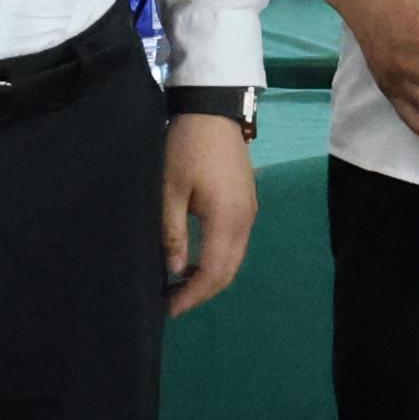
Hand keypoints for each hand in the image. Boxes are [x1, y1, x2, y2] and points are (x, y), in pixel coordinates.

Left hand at [158, 113, 258, 313]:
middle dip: (202, 292)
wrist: (214, 109)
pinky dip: (217, 259)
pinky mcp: (246, 202)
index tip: (169, 309)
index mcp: (228, 220)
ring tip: (180, 286)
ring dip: (210, 277)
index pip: (214, 273)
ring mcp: (249, 211)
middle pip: (229, 271)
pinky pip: (236, 243)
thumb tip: (175, 270)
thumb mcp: (169, 189)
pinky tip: (196, 259)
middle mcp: (245, 221)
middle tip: (172, 303)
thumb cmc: (187, 147)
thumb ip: (172, 232)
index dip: (192, 296)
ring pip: (234, 258)